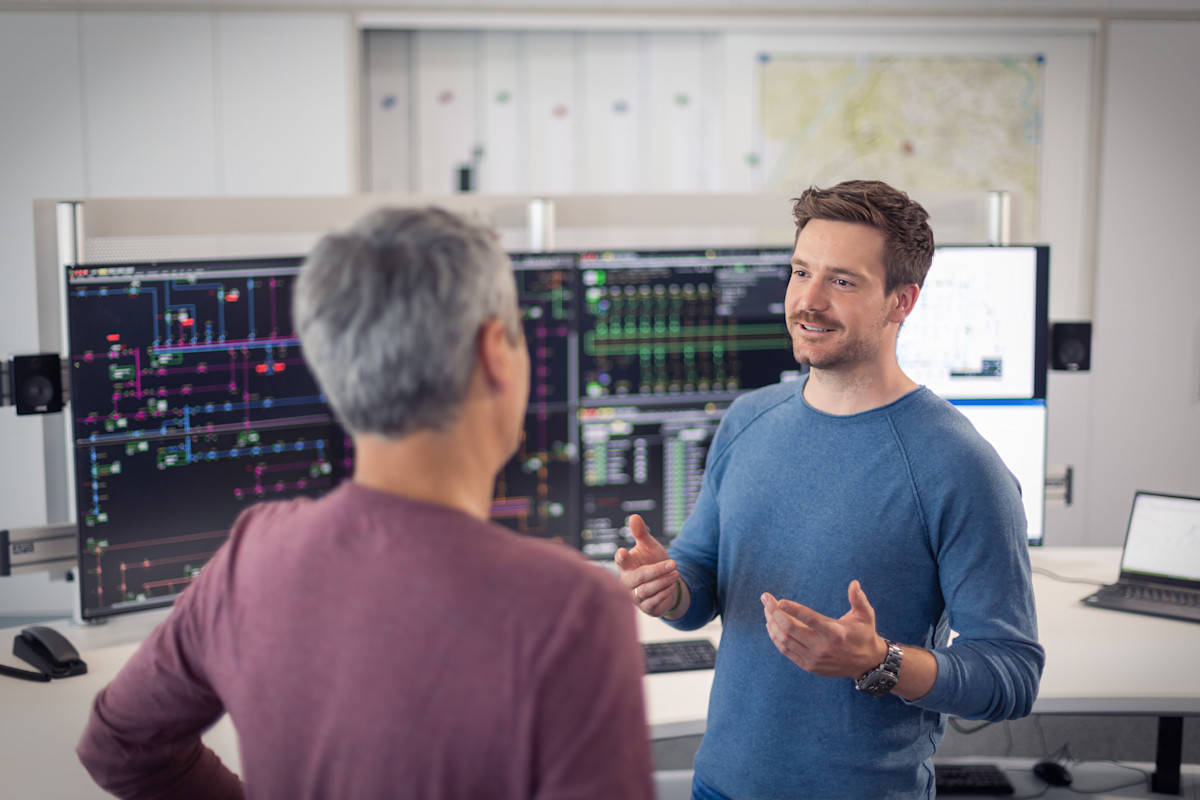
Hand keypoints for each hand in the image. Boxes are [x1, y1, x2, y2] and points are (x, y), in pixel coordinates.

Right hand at [614, 514, 682, 616]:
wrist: (664, 583)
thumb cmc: (652, 562)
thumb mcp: (649, 546)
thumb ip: (640, 533)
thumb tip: (634, 517)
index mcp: (626, 565)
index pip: (621, 561)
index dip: (621, 557)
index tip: (622, 551)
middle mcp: (627, 582)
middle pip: (638, 577)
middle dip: (657, 570)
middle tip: (673, 563)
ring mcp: (635, 596)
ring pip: (645, 590)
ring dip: (662, 582)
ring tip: (675, 573)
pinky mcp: (645, 607)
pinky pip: (652, 602)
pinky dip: (663, 593)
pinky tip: (672, 585)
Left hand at [761, 580, 884, 678]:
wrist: (866, 663)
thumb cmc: (863, 634)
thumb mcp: (865, 616)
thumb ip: (859, 599)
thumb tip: (854, 583)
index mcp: (835, 633)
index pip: (809, 619)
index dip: (792, 609)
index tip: (778, 600)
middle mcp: (822, 647)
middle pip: (791, 629)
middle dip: (774, 612)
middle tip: (765, 599)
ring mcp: (814, 659)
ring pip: (785, 640)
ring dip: (772, 624)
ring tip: (766, 610)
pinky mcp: (809, 666)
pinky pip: (786, 651)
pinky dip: (775, 638)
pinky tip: (771, 625)